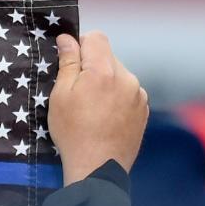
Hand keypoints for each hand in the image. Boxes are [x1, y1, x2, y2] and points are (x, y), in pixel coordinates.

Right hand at [48, 32, 148, 186]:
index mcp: (104, 71)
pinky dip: (116, 97)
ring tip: (92, 108)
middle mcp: (127, 78)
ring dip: (106, 82)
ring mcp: (139, 94)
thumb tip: (68, 39)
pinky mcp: (143, 109)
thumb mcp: (60, 96)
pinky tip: (104, 117)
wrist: (98, 167)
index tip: (71, 62)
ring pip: (119, 75)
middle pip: (108, 56)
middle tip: (78, 91)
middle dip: (92, 66)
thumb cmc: (73, 133)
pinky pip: (128, 92)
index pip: (97, 37)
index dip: (81, 45)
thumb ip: (67, 63)